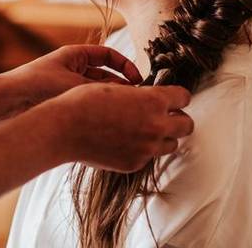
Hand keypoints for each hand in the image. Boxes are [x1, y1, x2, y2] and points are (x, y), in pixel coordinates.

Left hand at [6, 45, 143, 106]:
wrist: (9, 103)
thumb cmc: (38, 85)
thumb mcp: (75, 83)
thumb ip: (103, 88)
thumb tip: (130, 93)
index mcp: (75, 55)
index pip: (109, 56)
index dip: (126, 66)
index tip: (139, 80)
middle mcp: (72, 70)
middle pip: (105, 76)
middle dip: (122, 87)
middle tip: (138, 101)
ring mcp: (68, 87)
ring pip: (98, 93)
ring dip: (112, 101)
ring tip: (126, 113)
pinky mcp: (63, 105)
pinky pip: (87, 106)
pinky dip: (99, 112)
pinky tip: (109, 122)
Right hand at [52, 82, 193, 172]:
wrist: (64, 129)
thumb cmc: (85, 102)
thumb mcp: (117, 87)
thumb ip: (141, 95)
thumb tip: (152, 98)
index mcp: (153, 101)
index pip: (184, 98)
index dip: (178, 96)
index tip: (173, 98)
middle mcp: (156, 125)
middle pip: (187, 125)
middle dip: (179, 118)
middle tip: (167, 115)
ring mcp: (146, 148)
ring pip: (172, 144)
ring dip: (164, 136)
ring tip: (148, 129)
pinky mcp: (135, 163)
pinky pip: (149, 156)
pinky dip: (144, 149)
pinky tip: (128, 140)